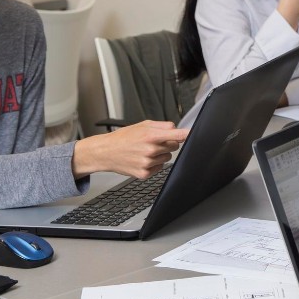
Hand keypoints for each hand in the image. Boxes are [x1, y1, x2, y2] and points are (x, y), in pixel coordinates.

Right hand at [71, 120, 189, 179]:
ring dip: (160, 154)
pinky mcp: (144, 173)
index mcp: (151, 136)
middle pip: (174, 147)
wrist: (105, 152)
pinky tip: (142, 159)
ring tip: (145, 151)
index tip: (194, 135)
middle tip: (153, 142)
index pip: (176, 136)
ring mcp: (147, 163)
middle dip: (167, 143)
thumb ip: (161, 126)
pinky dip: (154, 164)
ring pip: (167, 158)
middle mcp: (150, 150)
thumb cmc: (122, 137)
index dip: (187, 135)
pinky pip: (159, 168)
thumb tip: (176, 128)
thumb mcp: (142, 125)